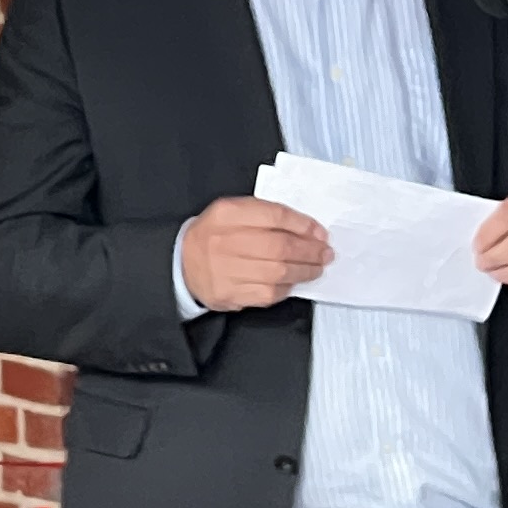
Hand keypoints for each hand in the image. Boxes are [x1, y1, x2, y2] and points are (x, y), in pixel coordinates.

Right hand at [179, 196, 331, 310]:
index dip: (303, 225)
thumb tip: (306, 229)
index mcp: (226, 214)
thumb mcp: (233, 211)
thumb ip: (266, 214)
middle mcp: (224, 241)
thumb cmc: (214, 234)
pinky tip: (295, 281)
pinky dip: (287, 288)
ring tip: (317, 267)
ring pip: (277, 273)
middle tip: (325, 253)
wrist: (182, 263)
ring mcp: (225, 271)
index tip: (320, 232)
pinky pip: (268, 293)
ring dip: (304, 271)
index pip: (273, 216)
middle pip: (279, 247)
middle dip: (309, 251)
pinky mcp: (229, 295)